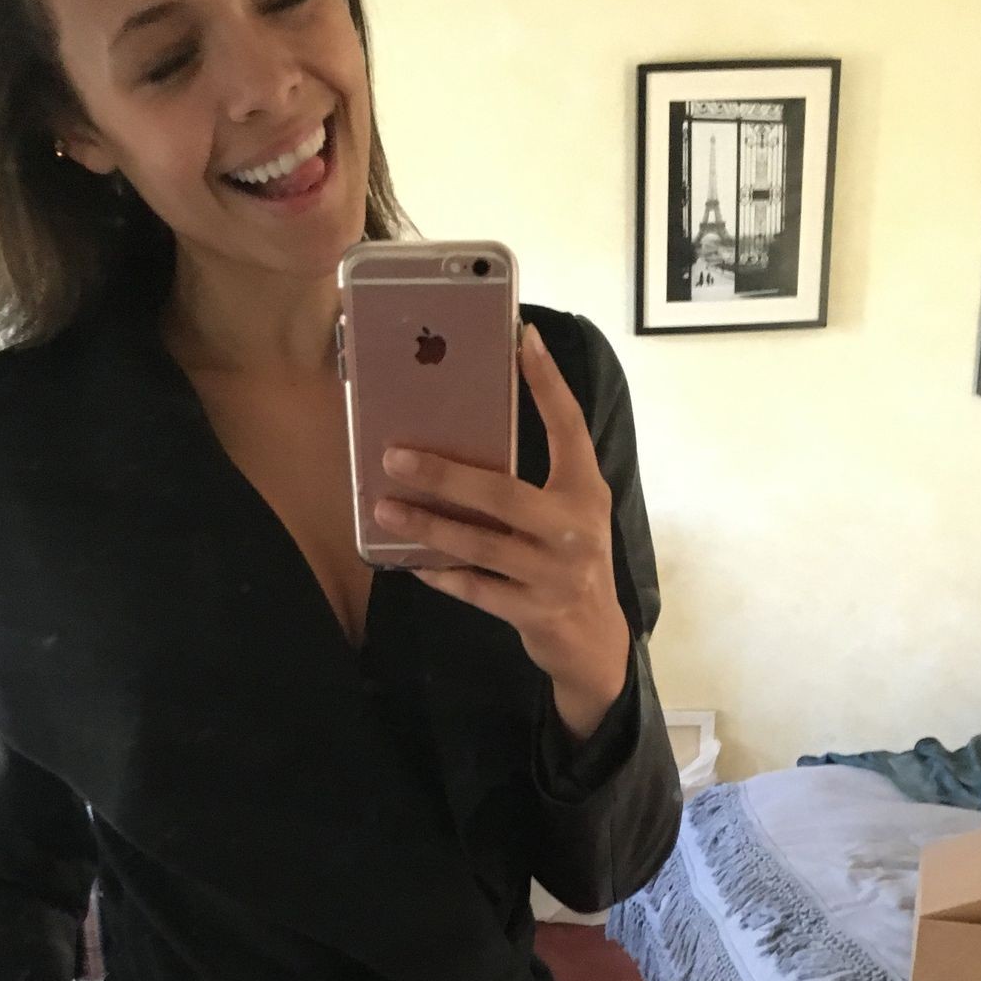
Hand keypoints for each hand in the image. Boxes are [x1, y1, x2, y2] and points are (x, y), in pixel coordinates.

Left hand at [372, 322, 630, 707]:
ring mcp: (555, 574)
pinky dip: (444, 575)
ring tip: (385, 509)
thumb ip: (536, 480)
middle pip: (502, 493)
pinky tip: (413, 563)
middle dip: (443, 475)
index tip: (523, 340)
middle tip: (394, 457)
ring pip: (481, 545)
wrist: (595, 640)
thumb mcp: (569, 513)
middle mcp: (575, 529)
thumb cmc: (570, 563)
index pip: (569, 427)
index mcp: (586, 491)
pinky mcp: (535, 611)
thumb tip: (466, 437)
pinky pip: (478, 590)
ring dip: (428, 526)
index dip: (548, 384)